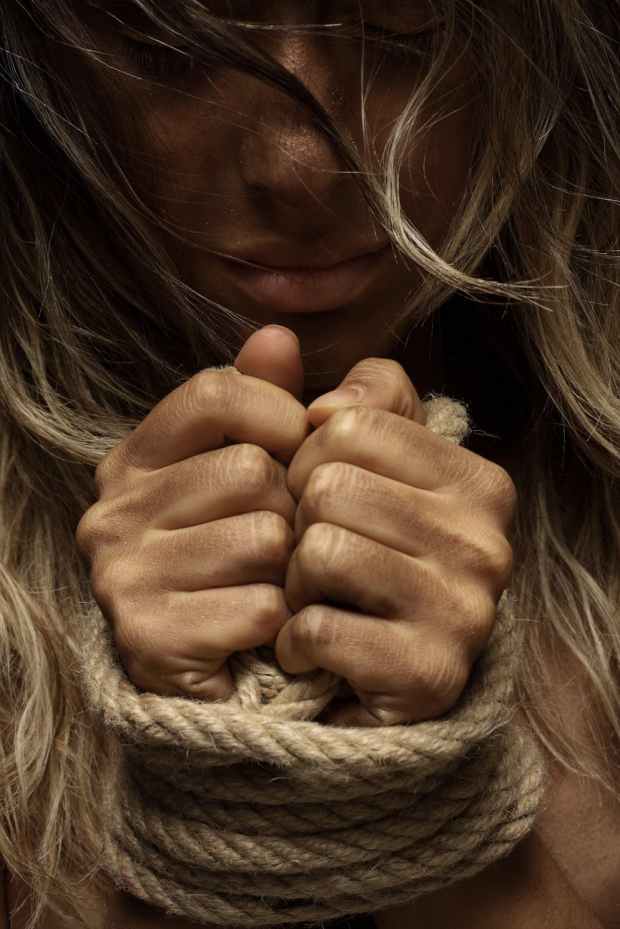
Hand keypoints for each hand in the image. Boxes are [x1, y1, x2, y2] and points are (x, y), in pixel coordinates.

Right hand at [75, 326, 309, 699]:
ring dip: (289, 569)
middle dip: (289, 510)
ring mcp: (121, 575)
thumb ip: (272, 399)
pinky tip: (260, 628)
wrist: (223, 666)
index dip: (280, 414)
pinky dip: (281, 621)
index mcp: (136, 457)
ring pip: (264, 539)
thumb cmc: (248, 554)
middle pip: (250, 470)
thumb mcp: (264, 464)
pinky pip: (262, 608)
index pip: (217, 390)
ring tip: (269, 584)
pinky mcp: (148, 639)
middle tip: (278, 543)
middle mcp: (112, 510)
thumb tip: (277, 335)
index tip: (299, 450)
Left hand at [274, 357, 516, 725]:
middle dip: (298, 523)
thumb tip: (314, 388)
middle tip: (313, 557)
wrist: (385, 678)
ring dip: (294, 583)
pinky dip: (296, 640)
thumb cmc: (370, 556)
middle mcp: (486, 542)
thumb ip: (355, 400)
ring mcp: (465, 612)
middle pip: (329, 485)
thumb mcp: (375, 467)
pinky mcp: (429, 675)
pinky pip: (319, 628)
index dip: (307, 457)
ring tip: (316, 599)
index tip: (318, 495)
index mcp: (477, 480)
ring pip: (320, 551)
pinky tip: (314, 648)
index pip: (348, 423)